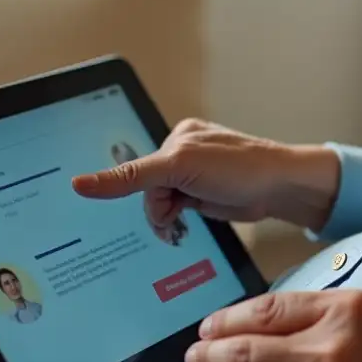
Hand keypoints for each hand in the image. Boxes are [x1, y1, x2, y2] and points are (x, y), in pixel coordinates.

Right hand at [71, 119, 340, 230]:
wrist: (281, 188)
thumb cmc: (239, 169)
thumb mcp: (180, 168)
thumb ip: (133, 176)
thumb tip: (82, 183)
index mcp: (177, 137)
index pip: (139, 168)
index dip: (123, 186)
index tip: (80, 190)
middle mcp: (182, 153)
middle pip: (148, 189)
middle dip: (157, 208)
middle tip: (173, 215)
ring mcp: (193, 176)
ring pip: (160, 204)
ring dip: (166, 217)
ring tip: (181, 222)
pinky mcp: (203, 196)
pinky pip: (175, 210)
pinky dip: (175, 220)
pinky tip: (184, 224)